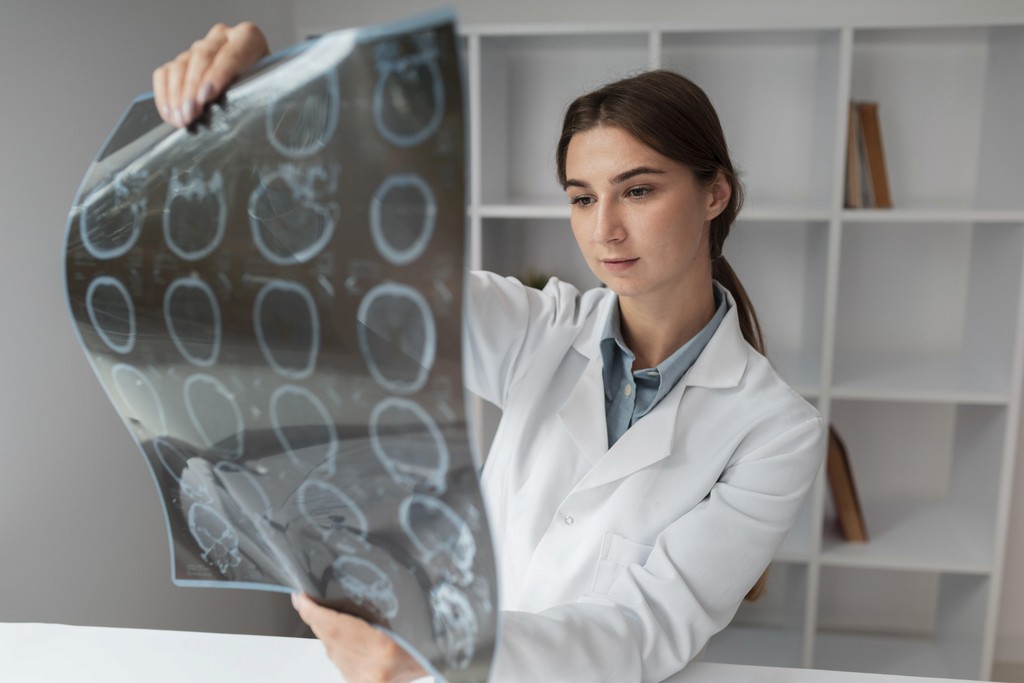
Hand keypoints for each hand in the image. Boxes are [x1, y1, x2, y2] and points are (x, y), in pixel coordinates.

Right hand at [152, 22, 269, 127]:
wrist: (255, 90)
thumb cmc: (263, 91)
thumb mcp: (267, 90)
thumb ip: (257, 92)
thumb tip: (243, 109)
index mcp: (248, 38)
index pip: (232, 52)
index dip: (218, 74)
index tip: (208, 96)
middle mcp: (221, 38)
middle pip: (201, 57)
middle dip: (194, 89)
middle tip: (192, 114)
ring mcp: (199, 48)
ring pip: (180, 65)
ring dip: (178, 96)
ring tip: (182, 120)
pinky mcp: (181, 61)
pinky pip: (164, 74)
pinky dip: (164, 95)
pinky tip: (170, 114)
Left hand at [292, 593, 428, 682]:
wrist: (441, 660)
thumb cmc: (429, 636)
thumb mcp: (408, 613)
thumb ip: (377, 606)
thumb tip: (341, 593)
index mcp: (385, 648)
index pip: (336, 627)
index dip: (314, 612)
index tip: (301, 598)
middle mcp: (373, 669)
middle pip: (331, 640)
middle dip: (315, 619)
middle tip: (304, 600)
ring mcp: (367, 680)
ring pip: (332, 652)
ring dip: (325, 633)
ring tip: (320, 613)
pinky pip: (340, 664)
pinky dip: (335, 647)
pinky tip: (336, 635)